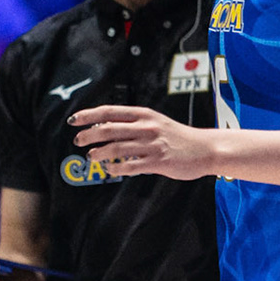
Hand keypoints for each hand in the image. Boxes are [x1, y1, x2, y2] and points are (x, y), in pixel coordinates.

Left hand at [68, 105, 215, 180]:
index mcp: (144, 114)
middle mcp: (146, 127)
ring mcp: (151, 145)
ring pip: (116, 148)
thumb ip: (132, 123)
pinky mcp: (158, 162)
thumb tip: (103, 127)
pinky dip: (116, 168)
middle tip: (78, 141)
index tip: (74, 121)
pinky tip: (110, 169)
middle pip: (108, 129)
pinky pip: (130, 166)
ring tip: (91, 156)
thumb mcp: (155, 121)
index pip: (109, 112)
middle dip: (88, 135)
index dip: (88, 116)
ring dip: (99, 153)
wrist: (205, 148)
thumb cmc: (177, 136)